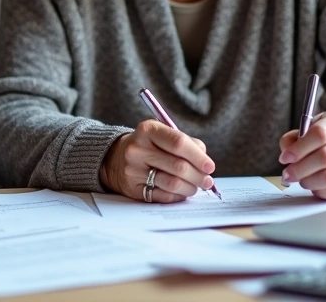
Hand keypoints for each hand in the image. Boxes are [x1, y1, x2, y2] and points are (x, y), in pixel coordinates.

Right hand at [99, 120, 215, 203]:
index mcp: (148, 130)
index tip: (210, 166)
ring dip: (190, 188)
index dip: (198, 156)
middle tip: (207, 181)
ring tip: (196, 187)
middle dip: (198, 176)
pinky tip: (181, 192)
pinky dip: (178, 196)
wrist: (115, 158)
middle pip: (178, 166)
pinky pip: (164, 196)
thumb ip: (186, 143)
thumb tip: (205, 163)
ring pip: (172, 184)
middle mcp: (137, 149)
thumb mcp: (162, 134)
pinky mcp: (133, 188)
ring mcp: (133, 170)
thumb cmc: (148, 145)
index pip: (178, 143)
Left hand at [278, 110, 325, 198]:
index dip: (299, 148)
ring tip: (300, 179)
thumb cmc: (324, 135)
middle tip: (287, 174)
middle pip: (325, 157)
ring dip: (308, 181)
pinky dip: (319, 190)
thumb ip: (293, 138)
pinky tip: (313, 184)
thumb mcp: (308, 127)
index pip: (320, 133)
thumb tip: (286, 153)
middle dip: (300, 168)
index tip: (285, 158)